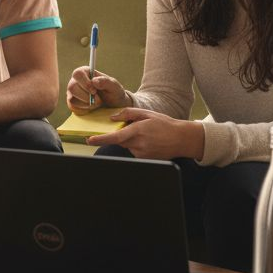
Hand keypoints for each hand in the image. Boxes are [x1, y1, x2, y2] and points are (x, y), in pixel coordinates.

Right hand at [66, 66, 129, 111]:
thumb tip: (94, 81)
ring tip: (97, 103)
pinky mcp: (72, 103)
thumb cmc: (113, 92)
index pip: (78, 74)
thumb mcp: (114, 86)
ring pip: (72, 99)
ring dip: (86, 104)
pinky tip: (92, 107)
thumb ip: (105, 82)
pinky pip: (73, 107)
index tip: (94, 91)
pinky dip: (84, 109)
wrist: (113, 105)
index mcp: (85, 72)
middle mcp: (76, 81)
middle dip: (86, 96)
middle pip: (72, 87)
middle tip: (98, 100)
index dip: (85, 83)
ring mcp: (72, 92)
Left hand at [87, 107, 203, 160]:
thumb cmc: (165, 124)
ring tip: (147, 135)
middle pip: (120, 140)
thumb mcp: (147, 113)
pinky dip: (137, 145)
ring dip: (131, 140)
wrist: (182, 139)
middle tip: (136, 128)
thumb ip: (128, 114)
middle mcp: (139, 144)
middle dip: (121, 134)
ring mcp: (142, 153)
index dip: (101, 139)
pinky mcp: (145, 159)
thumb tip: (113, 118)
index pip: (115, 137)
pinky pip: (134, 151)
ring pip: (127, 146)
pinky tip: (149, 141)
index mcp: (138, 131)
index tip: (90, 139)